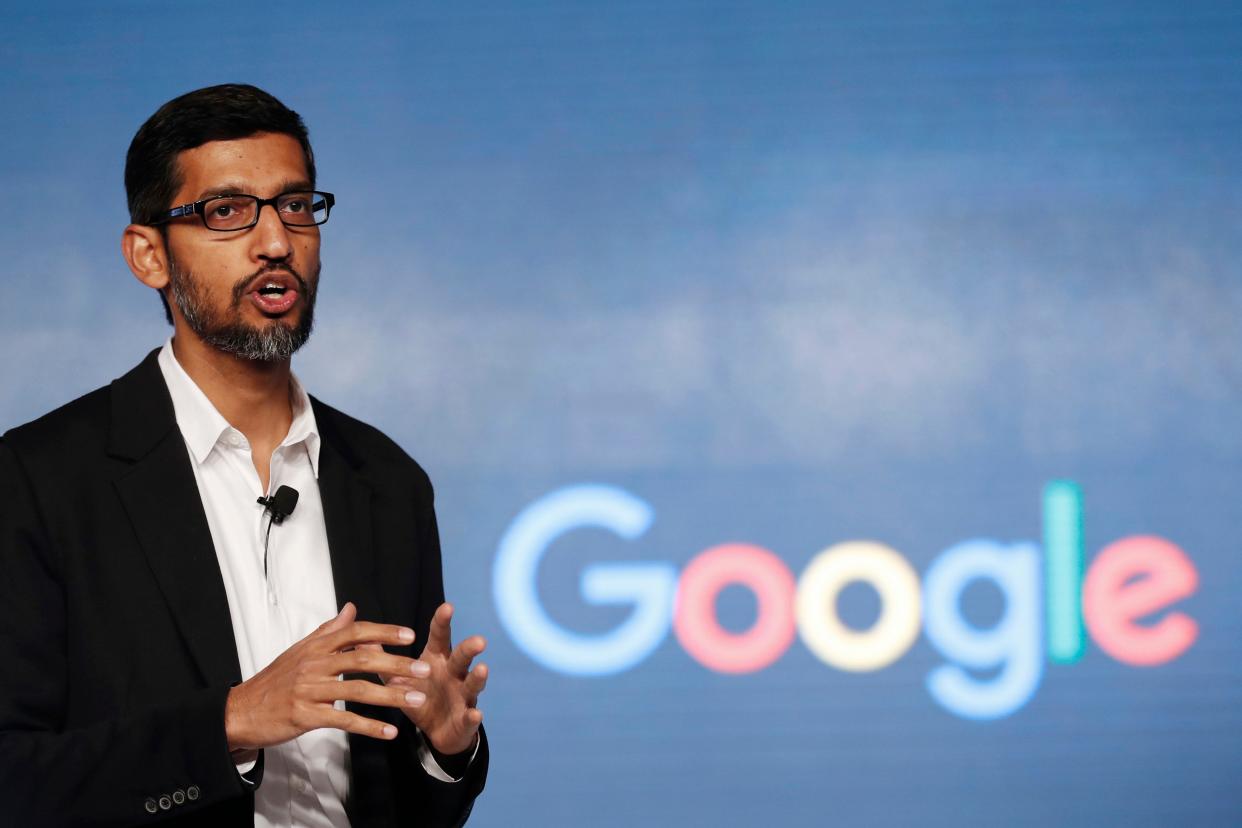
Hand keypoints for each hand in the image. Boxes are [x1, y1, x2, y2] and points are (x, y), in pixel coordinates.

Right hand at [224, 602, 430, 751]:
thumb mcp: (300, 650)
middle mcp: (314, 664)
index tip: (410, 635)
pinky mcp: (305, 716)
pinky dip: (369, 726)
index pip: (355, 632)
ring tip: (416, 700)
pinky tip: (389, 732)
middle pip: (362, 660)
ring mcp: (309, 690)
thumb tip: (351, 608)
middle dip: (396, 664)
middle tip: (424, 669)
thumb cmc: (275, 680)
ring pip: (357, 690)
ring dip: (390, 696)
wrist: (241, 711)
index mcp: (315, 647)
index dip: (384, 632)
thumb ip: (329, 630)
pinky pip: (343, 720)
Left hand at [365, 603, 487, 755]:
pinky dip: (473, 717)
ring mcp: (463, 695)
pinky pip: (471, 717)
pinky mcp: (466, 719)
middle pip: (462, 657)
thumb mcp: (397, 678)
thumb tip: (359, 638)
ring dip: (478, 677)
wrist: (438, 731)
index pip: (441, 637)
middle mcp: (454, 673)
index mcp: (437, 660)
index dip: (443, 622)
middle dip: (470, 648)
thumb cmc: (420, 695)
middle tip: (478, 640)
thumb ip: (381, 658)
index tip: (447, 607)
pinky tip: (475, 714)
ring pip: (473, 683)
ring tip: (482, 670)